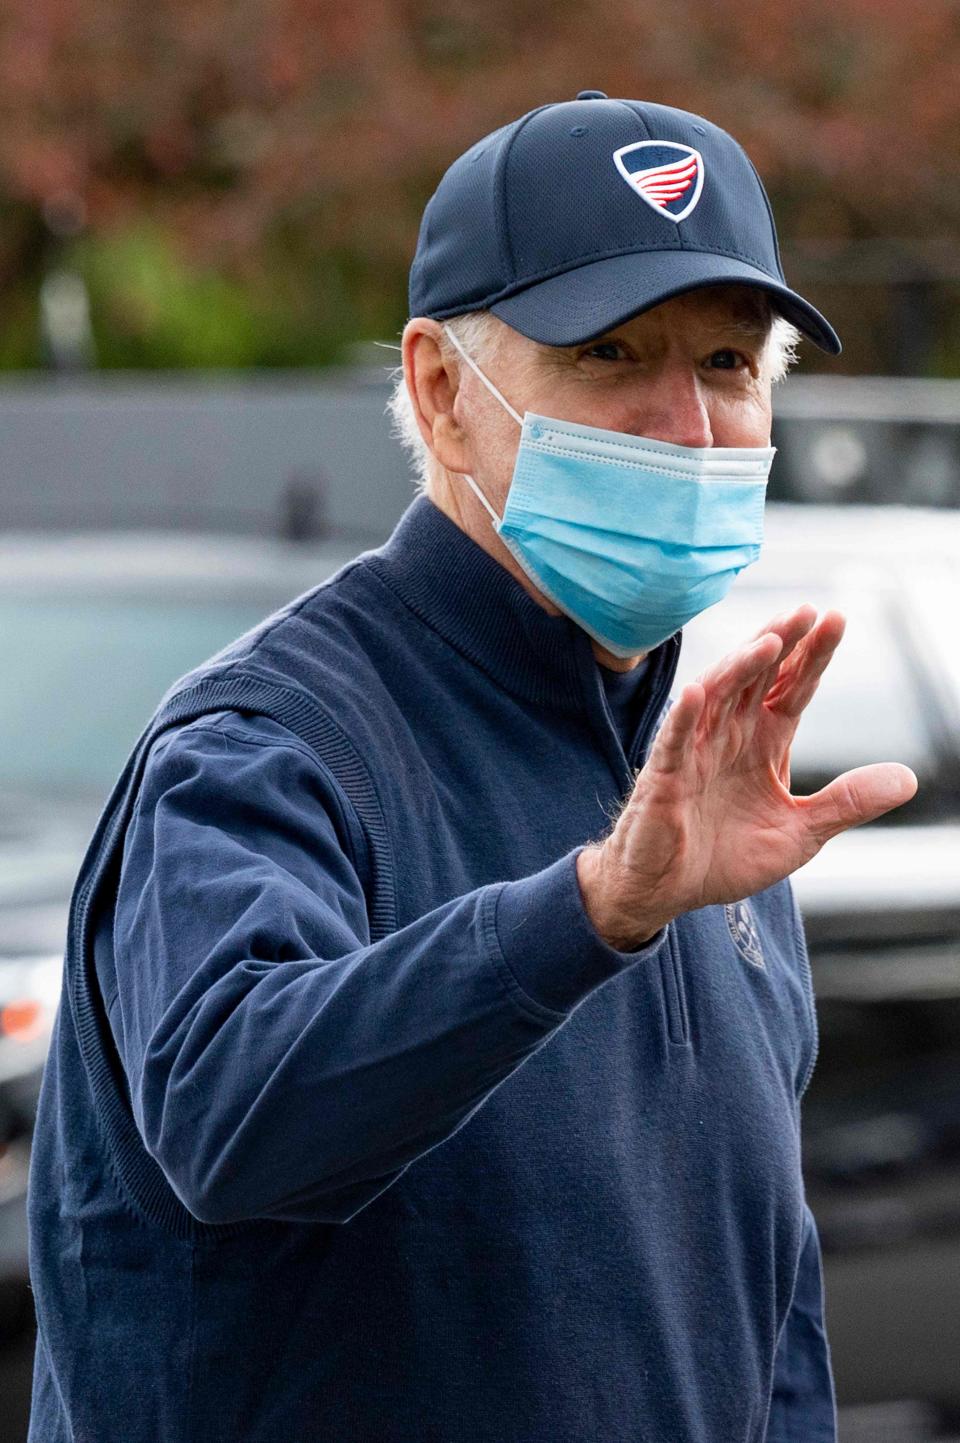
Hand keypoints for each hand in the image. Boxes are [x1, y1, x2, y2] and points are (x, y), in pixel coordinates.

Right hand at [576, 604, 917, 950]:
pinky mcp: (663, 778)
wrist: (668, 890)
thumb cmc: (725, 857)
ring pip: (717, 696)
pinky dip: (684, 717)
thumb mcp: (800, 832)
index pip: (793, 687)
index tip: (837, 620)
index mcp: (763, 741)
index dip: (813, 655)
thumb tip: (909, 779)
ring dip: (740, 667)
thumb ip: (847, 802)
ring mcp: (694, 751)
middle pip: (757, 677)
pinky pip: (673, 741)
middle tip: (807, 611)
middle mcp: (729, 735)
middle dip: (781, 642)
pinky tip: (698, 693)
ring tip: (768, 642)